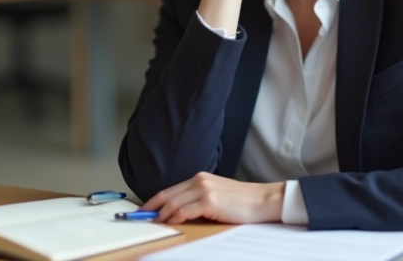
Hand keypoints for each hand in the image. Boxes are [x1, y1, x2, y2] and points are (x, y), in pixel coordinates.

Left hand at [141, 172, 284, 224]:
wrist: (262, 200)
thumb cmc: (242, 201)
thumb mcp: (217, 194)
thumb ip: (198, 198)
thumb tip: (177, 212)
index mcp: (200, 178)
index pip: (170, 189)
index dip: (154, 200)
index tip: (143, 210)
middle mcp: (200, 180)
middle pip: (167, 194)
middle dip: (151, 207)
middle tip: (139, 218)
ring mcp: (204, 190)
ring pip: (173, 203)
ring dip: (161, 214)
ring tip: (154, 223)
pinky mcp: (210, 201)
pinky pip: (185, 210)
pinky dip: (175, 217)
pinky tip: (171, 223)